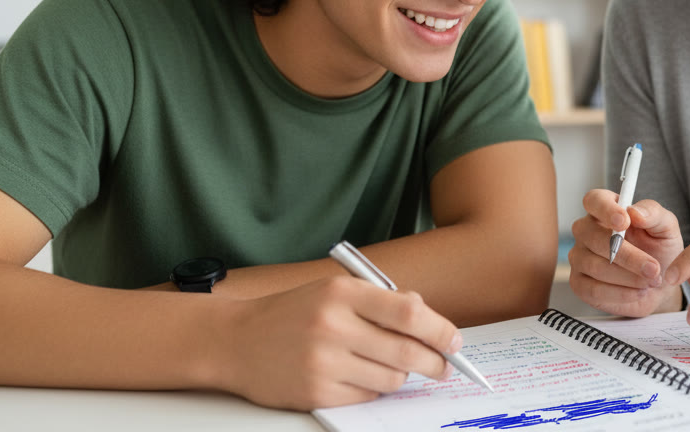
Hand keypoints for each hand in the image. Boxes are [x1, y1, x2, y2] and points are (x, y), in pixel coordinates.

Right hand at [211, 276, 461, 409]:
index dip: (440, 329)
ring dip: (401, 376)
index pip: (409, 312)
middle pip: (406, 351)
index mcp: (342, 293)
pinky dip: (374, 390)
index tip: (455, 341)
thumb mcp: (335, 292)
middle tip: (443, 366)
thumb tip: (430, 321)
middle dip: (434, 362)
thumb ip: (380, 302)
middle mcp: (333, 326)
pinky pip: (367, 397)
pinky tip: (362, 378)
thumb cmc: (294, 313)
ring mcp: (323, 362)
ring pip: (391, 378)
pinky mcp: (315, 393)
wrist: (235, 341)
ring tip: (392, 367)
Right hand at [568, 189, 683, 316]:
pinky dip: (621, 294)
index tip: (625, 222)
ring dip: (629, 277)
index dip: (606, 210)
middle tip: (654, 268)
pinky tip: (639, 292)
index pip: (594, 200)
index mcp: (606, 209)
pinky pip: (593, 289)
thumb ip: (654, 214)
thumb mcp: (666, 228)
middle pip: (594, 238)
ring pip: (596, 266)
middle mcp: (587, 231)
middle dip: (628, 256)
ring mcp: (579, 257)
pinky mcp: (580, 284)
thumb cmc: (660, 250)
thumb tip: (635, 212)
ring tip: (652, 281)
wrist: (659, 285)